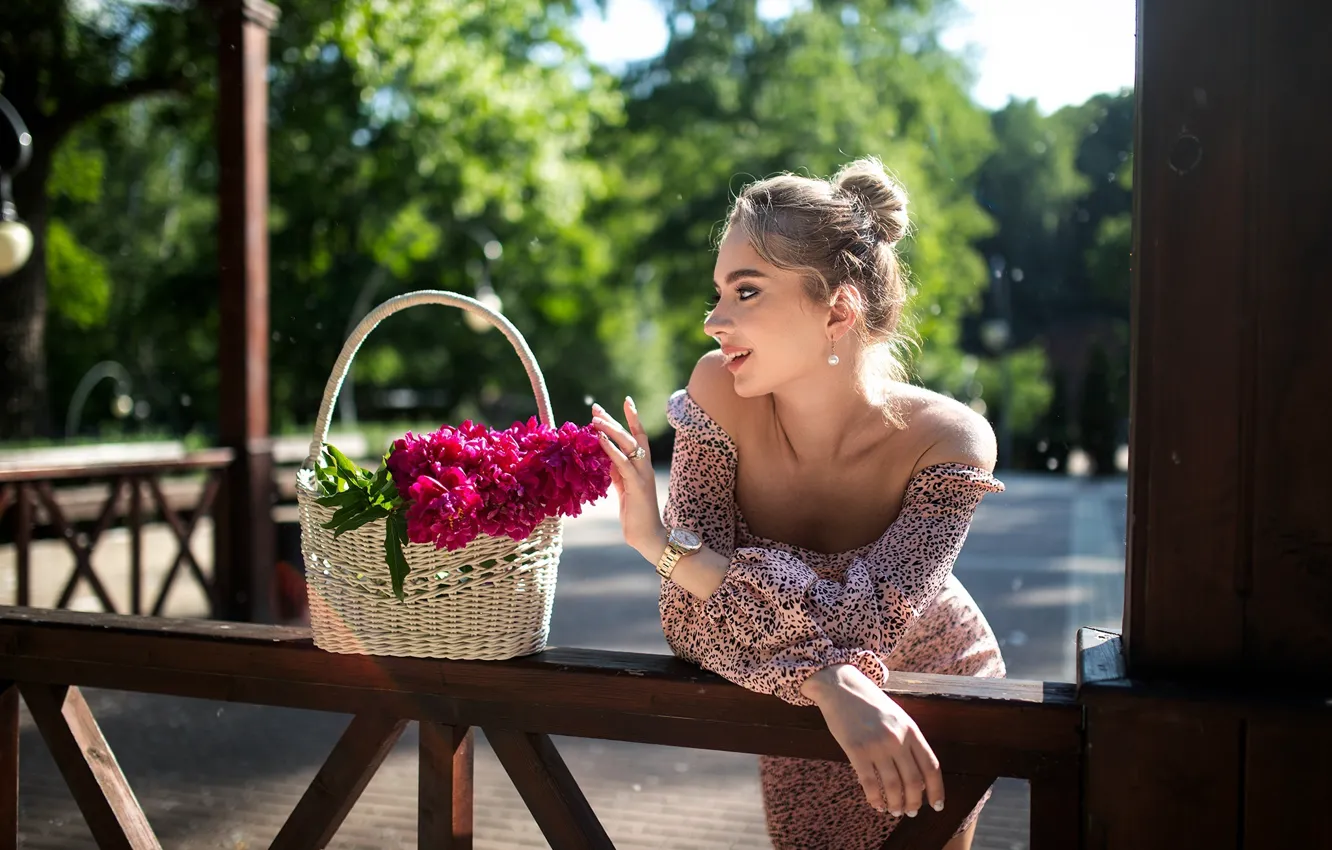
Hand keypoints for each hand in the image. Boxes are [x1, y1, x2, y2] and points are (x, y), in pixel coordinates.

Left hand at [591, 397, 665, 562]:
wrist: (647, 536)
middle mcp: (645, 466)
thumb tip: (606, 455)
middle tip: (596, 407)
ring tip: (595, 419)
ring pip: (629, 444)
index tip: (624, 400)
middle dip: (614, 419)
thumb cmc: (635, 514)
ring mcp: (643, 474)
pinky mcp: (637, 484)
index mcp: (642, 466)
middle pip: (631, 435)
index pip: (638, 436)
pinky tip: (601, 440)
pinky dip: (612, 449)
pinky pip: (623, 463)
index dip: (631, 418)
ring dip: (611, 430)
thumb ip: (617, 471)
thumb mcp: (623, 487)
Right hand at [805, 665, 944, 816]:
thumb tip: (918, 776)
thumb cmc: (869, 703)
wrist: (841, 687)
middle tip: (911, 812)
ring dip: (895, 804)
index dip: (936, 790)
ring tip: (893, 811)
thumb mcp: (897, 716)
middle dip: (914, 802)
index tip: (937, 806)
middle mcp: (897, 738)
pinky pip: (869, 782)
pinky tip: (876, 804)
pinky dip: (875, 798)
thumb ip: (908, 741)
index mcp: (911, 730)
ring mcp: (876, 745)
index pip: (931, 766)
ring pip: (892, 786)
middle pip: (914, 781)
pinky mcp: (856, 750)